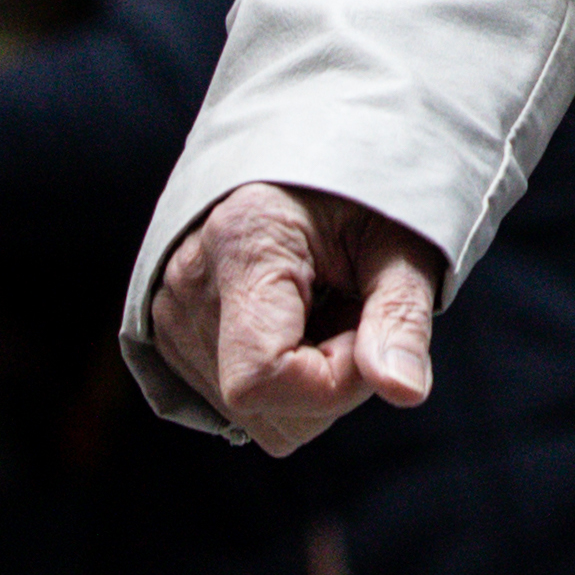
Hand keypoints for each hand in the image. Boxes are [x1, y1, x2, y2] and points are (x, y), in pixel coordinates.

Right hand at [149, 184, 443, 453]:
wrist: (313, 157)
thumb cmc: (362, 195)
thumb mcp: (401, 244)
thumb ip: (402, 317)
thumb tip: (405, 392)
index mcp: (242, 243)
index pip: (263, 378)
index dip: (335, 379)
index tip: (371, 326)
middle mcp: (188, 284)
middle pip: (263, 407)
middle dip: (331, 379)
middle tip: (352, 308)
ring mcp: (169, 314)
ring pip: (255, 417)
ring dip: (308, 382)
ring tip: (323, 308)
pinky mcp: (171, 336)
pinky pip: (238, 407)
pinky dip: (282, 382)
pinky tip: (296, 323)